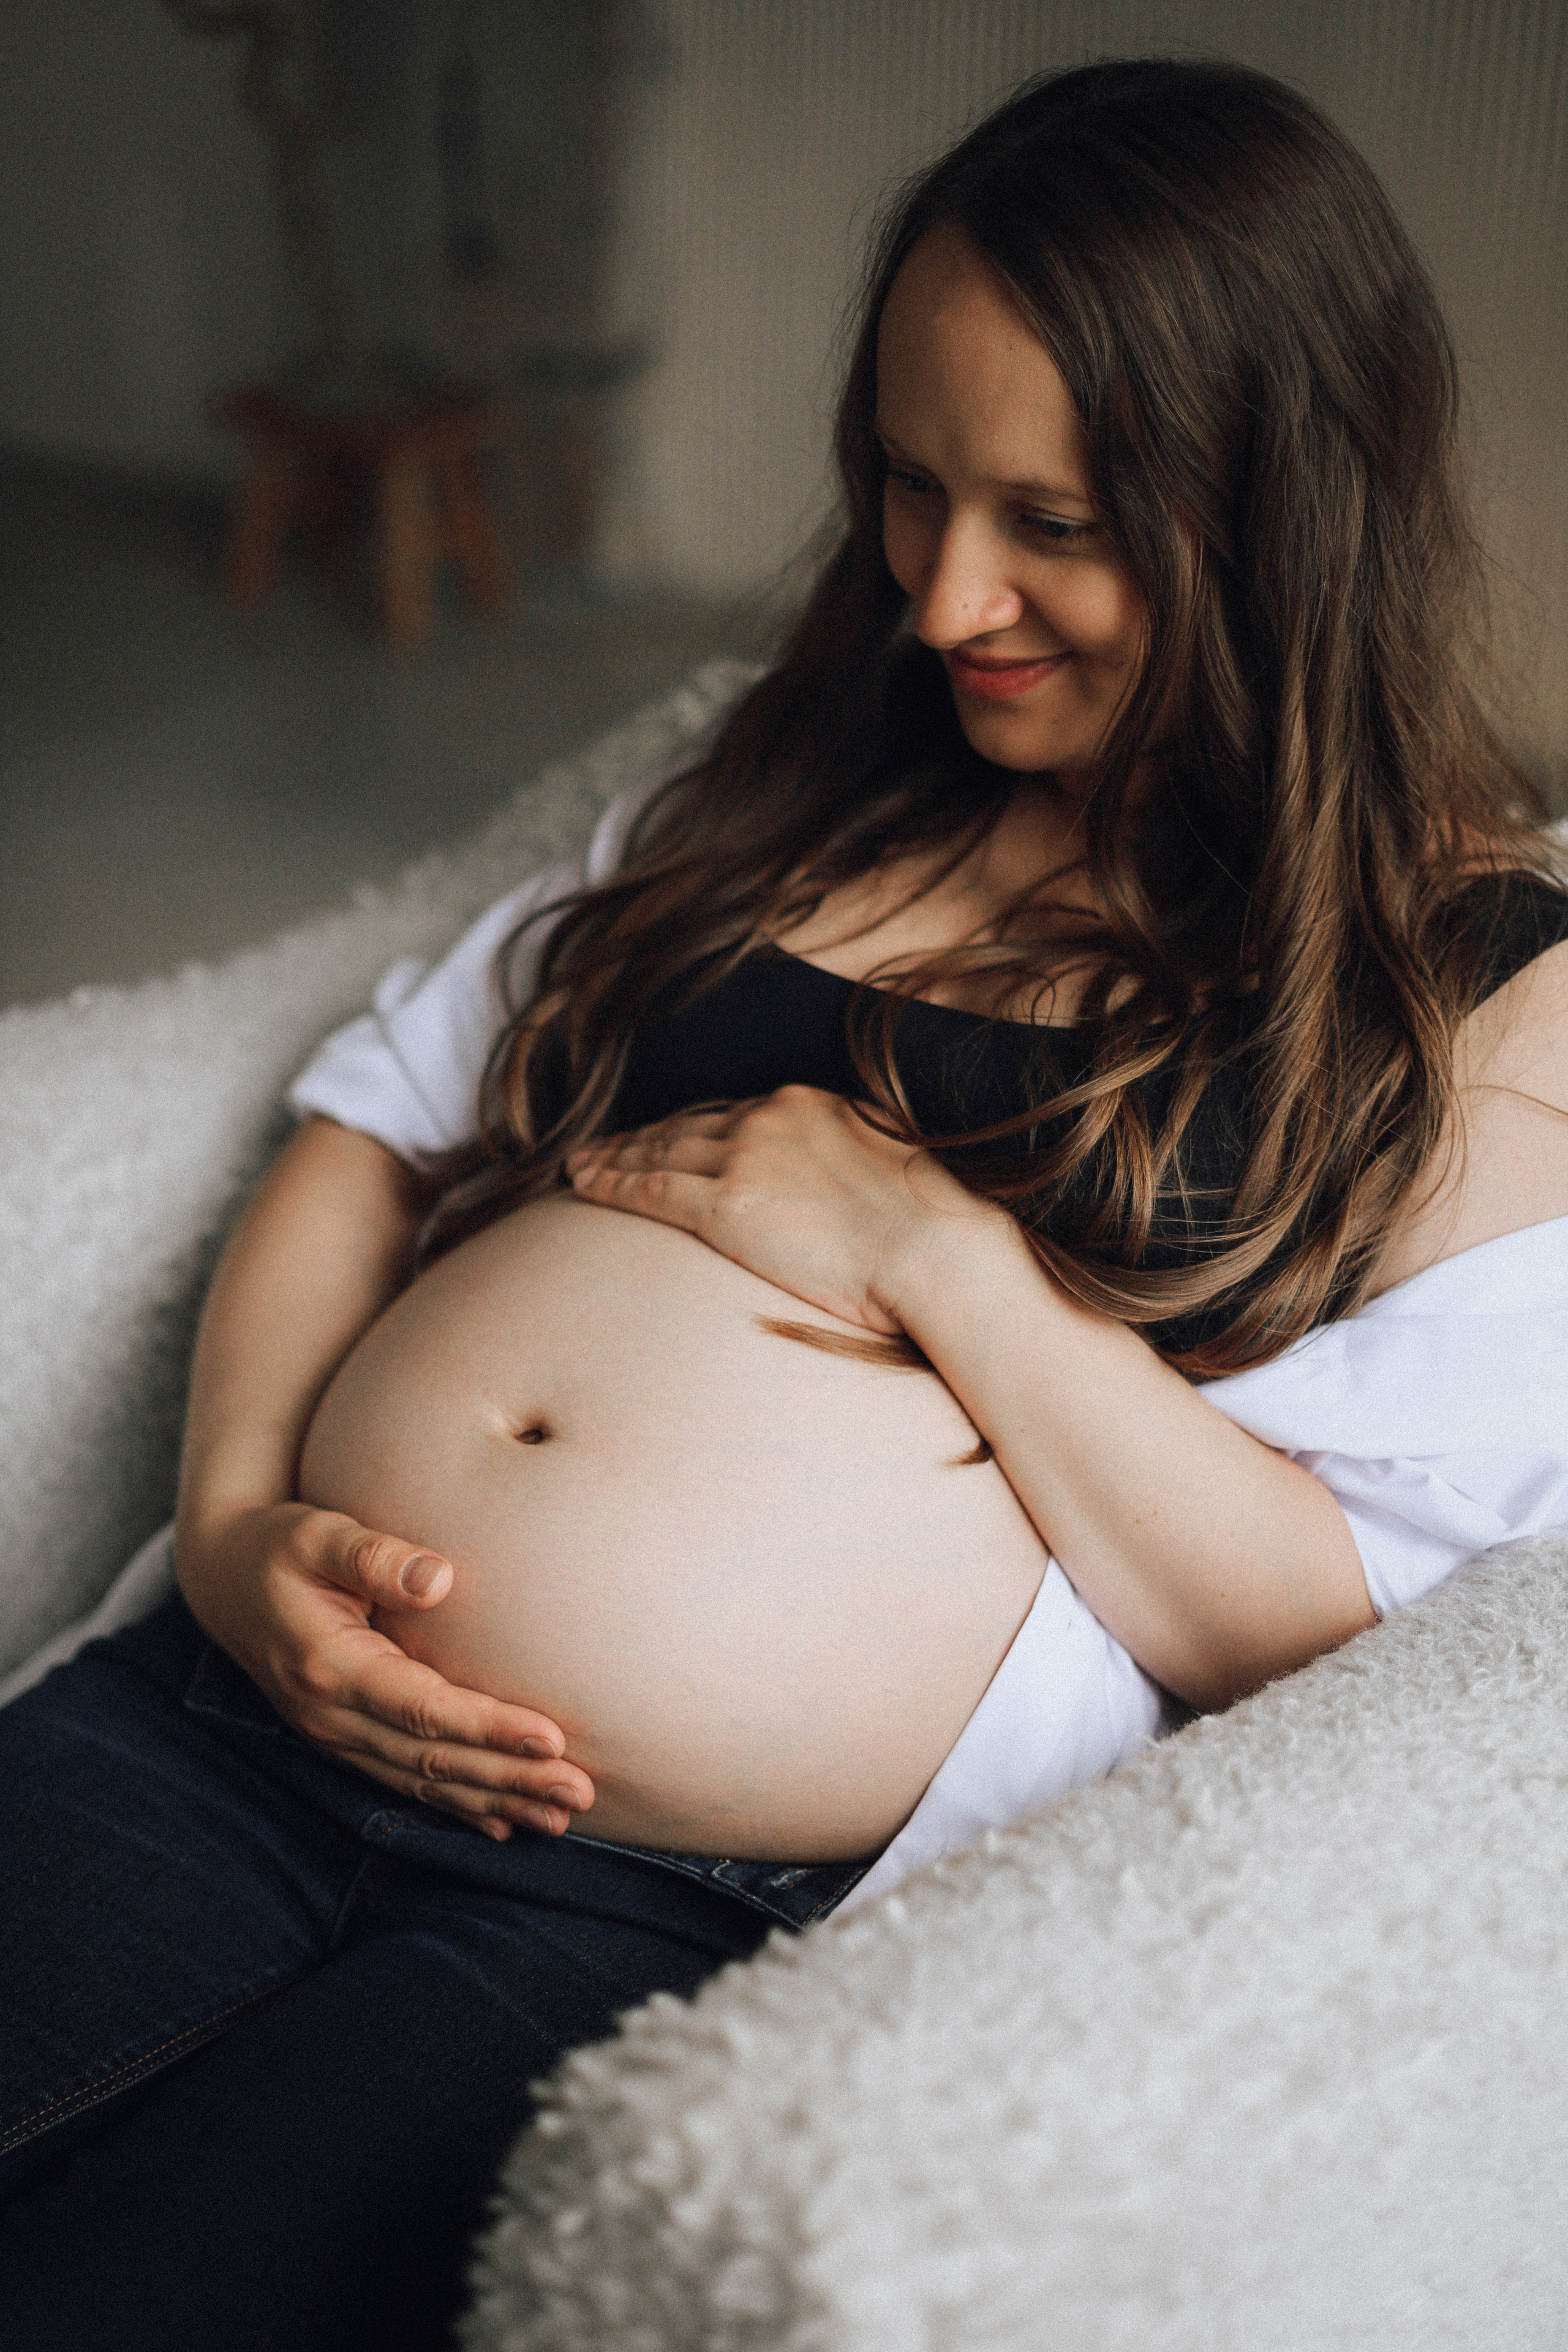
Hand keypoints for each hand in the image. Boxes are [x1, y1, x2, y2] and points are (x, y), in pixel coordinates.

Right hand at [177, 1504, 595, 1840]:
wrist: (225, 1580)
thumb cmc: (281, 1545)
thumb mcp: (317, 1535)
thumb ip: (372, 1555)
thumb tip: (438, 1577)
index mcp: (329, 1667)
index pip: (422, 1710)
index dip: (487, 1728)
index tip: (550, 1739)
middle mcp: (330, 1716)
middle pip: (431, 1761)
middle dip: (508, 1779)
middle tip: (578, 1793)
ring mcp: (334, 1736)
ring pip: (422, 1784)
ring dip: (493, 1801)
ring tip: (559, 1817)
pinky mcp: (343, 1740)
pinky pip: (404, 1784)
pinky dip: (456, 1807)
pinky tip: (504, 1822)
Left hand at [564, 1084, 991, 1331]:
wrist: (938, 1252)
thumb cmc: (930, 1231)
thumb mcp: (888, 1170)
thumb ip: (845, 1162)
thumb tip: (836, 1182)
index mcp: (808, 1105)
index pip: (730, 1114)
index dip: (687, 1128)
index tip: (662, 1137)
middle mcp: (769, 1119)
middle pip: (685, 1128)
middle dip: (638, 1139)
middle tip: (600, 1149)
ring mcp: (745, 1158)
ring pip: (658, 1154)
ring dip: (613, 1159)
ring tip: (581, 1168)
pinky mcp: (727, 1204)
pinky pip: (650, 1190)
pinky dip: (611, 1184)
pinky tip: (585, 1185)